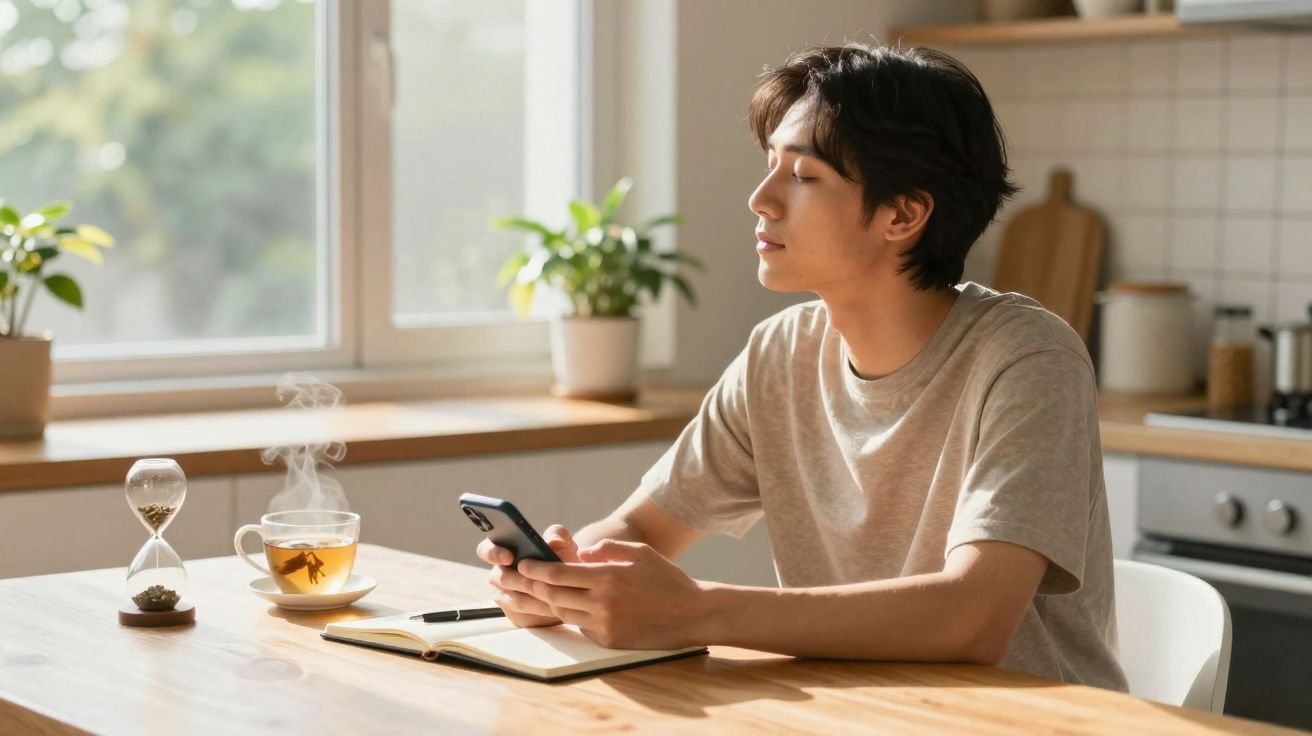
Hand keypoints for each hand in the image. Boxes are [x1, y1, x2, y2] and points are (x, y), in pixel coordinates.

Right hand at [477, 524, 578, 627]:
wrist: (572, 586)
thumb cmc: (562, 559)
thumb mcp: (563, 543)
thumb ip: (557, 535)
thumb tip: (553, 542)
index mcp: (504, 550)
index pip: (486, 550)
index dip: (494, 553)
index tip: (509, 557)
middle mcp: (499, 574)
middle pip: (500, 578)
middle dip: (521, 580)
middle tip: (539, 581)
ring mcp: (505, 595)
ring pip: (513, 599)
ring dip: (534, 598)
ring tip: (554, 596)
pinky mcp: (515, 615)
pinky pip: (522, 615)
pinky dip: (539, 611)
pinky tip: (554, 608)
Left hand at [516, 540, 709, 649]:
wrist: (693, 614)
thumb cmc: (666, 578)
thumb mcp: (639, 552)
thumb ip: (606, 549)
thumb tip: (579, 554)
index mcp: (608, 577)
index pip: (559, 574)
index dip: (536, 569)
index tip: (523, 563)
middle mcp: (602, 603)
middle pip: (553, 595)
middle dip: (531, 586)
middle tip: (517, 578)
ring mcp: (604, 625)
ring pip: (562, 612)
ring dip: (546, 602)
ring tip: (533, 592)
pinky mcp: (609, 640)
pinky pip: (580, 626)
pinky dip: (571, 615)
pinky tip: (566, 606)